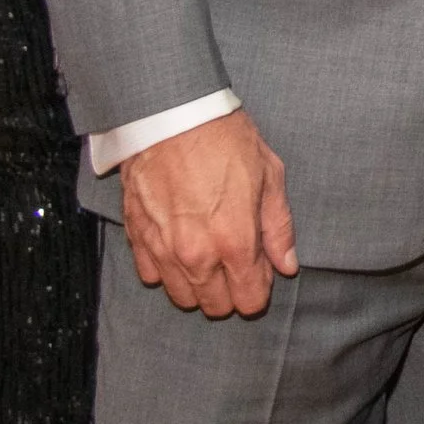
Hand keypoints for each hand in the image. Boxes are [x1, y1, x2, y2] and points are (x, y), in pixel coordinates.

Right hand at [119, 109, 298, 318]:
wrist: (170, 117)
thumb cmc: (225, 141)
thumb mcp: (270, 176)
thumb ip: (278, 228)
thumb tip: (287, 265)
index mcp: (234, 242)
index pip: (249, 299)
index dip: (259, 290)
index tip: (262, 273)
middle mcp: (196, 255)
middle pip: (215, 305)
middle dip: (231, 292)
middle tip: (238, 263)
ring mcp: (162, 250)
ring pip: (182, 297)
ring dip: (200, 285)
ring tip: (211, 256)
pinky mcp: (137, 239)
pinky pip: (152, 276)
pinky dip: (167, 270)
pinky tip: (181, 246)